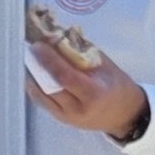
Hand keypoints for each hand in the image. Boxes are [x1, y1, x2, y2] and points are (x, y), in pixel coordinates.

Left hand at [28, 40, 149, 143]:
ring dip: (32, 75)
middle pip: (48, 87)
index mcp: (93, 94)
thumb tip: (58, 35)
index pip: (65, 77)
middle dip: (36, 66)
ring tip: (30, 58)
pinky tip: (34, 73)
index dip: (49, 60)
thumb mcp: (106, 66)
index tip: (38, 45)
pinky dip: (35, 86)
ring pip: (40, 95)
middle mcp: (77, 109)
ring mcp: (66, 117)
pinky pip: (41, 101)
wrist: (124, 116)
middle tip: (30, 48)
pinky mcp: (60, 119)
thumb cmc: (118, 86)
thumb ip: (82, 53)